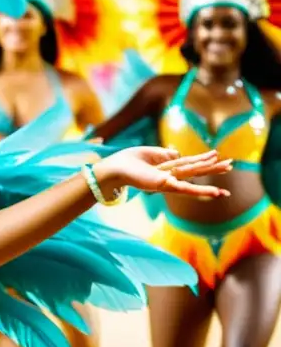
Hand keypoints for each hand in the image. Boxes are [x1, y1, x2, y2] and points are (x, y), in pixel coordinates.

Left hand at [94, 147, 231, 199]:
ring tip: (228, 175)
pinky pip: (186, 189)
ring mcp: (168, 180)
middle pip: (195, 168)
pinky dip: (201, 191)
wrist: (114, 169)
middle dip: (212, 166)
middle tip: (232, 164)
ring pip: (194, 176)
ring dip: (210, 175)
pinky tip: (215, 193)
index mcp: (165, 165)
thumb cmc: (127, 161)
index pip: (188, 161)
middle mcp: (169, 174)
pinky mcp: (165, 186)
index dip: (202, 158)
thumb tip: (178, 153)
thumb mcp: (149, 153)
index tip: (217, 154)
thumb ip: (165, 154)